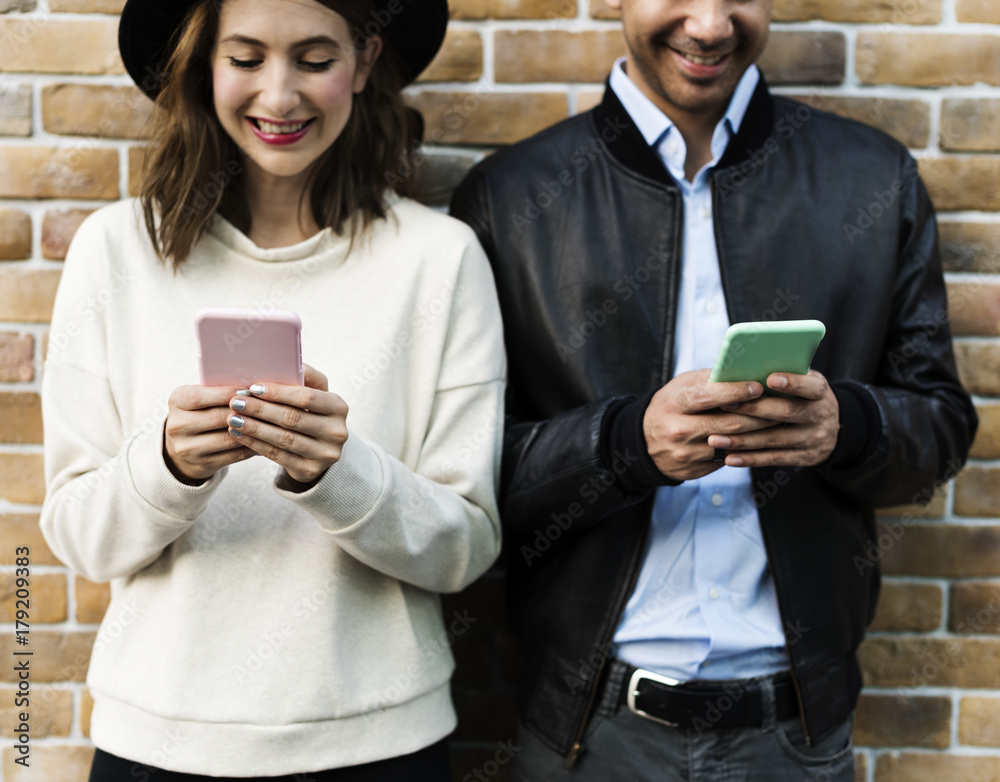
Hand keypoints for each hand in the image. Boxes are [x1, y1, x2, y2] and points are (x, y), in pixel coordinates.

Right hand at [164, 385, 257, 484]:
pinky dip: (252, 446)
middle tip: (266, 406)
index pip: (199, 397)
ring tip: (269, 422)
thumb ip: (220, 391)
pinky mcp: (202, 465)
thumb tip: (253, 387)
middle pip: (217, 418)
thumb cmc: (201, 414)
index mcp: (177, 401)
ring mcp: (188, 448)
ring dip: (252, 430)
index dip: (225, 393)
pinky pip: (235, 455)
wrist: (184, 447)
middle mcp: (177, 426)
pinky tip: (264, 439)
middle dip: (244, 411)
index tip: (248, 390)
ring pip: (229, 438)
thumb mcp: (201, 398)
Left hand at [224, 364, 348, 484]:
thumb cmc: (310, 413)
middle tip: (236, 402)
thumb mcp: (313, 394)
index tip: (253, 387)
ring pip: (283, 438)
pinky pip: (278, 456)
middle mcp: (337, 432)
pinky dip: (255, 444)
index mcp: (339, 407)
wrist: (319, 450)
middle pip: (293, 418)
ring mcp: (325, 454)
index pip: (307, 397)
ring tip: (233, 418)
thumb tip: (276, 360)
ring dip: (254, 427)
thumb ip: (301, 378)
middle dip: (261, 409)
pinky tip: (239, 434)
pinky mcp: (310, 470)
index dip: (279, 392)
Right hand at [644, 369, 780, 481]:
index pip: (707, 397)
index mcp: (674, 404)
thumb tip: (743, 371)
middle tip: (782, 405)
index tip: (758, 386)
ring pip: (732, 444)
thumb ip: (708, 380)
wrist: (641, 444)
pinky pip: (726, 459)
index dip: (734, 392)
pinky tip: (760, 440)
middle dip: (759, 414)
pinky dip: (745, 449)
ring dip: (759, 434)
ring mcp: (686, 454)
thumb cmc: (668, 407)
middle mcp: (678, 431)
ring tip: (778, 421)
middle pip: (727, 423)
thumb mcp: (679, 387)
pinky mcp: (694, 471)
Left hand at [706, 370, 839, 467]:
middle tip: (724, 404)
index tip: (769, 378)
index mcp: (820, 393)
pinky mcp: (804, 458)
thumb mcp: (806, 383)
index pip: (810, 386)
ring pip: (774, 439)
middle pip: (785, 412)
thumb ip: (785, 376)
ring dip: (742, 440)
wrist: (836, 430)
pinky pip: (773, 459)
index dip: (792, 383)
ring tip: (714, 439)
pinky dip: (749, 459)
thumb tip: (747, 368)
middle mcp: (819, 416)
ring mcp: (812, 439)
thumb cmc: (805, 397)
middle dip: (753, 408)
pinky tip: (728, 458)